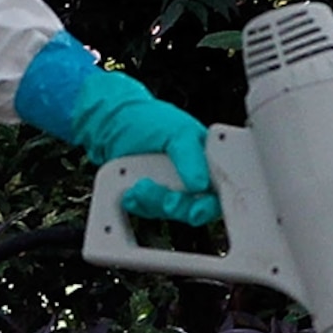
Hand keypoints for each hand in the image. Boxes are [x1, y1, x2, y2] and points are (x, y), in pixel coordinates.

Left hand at [67, 71, 220, 226]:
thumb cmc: (151, 120)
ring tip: (140, 184)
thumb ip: (193, 156)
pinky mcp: (150, 199)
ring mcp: (171, 190)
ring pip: (170, 212)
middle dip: (180, 205)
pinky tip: (132, 188)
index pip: (221, 192)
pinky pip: (147, 211)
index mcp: (209, 162)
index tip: (197, 209)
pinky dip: (138, 202)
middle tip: (168, 199)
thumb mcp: (178, 131)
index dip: (211, 205)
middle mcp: (193, 179)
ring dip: (154, 201)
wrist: (112, 125)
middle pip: (196, 209)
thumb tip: (201, 183)